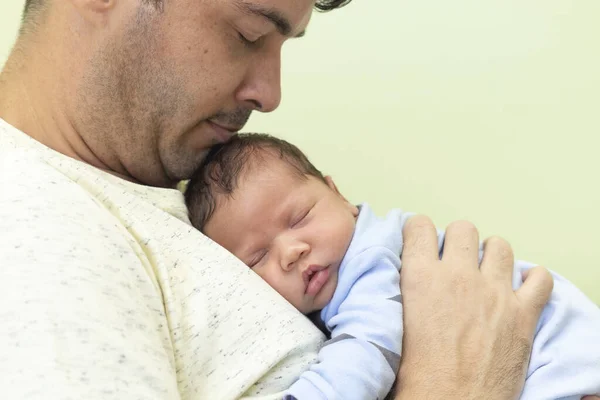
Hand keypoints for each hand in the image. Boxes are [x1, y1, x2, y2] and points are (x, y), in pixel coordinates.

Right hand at [394, 216, 552, 399]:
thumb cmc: (419, 375)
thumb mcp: (395, 321)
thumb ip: (406, 289)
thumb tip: (411, 276)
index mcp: (421, 277)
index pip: (420, 226)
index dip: (420, 231)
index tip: (423, 240)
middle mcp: (459, 276)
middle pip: (463, 228)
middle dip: (458, 241)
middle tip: (455, 260)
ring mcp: (494, 292)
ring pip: (500, 246)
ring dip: (492, 256)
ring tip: (486, 273)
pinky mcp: (522, 314)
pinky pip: (540, 279)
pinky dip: (533, 281)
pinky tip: (521, 290)